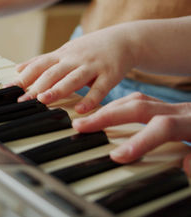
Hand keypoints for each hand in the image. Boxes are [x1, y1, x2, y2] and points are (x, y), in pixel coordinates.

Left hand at [9, 25, 137, 112]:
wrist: (124, 40)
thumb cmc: (89, 49)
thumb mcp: (64, 51)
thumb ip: (41, 61)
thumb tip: (17, 68)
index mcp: (62, 55)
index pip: (39, 65)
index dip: (24, 77)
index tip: (9, 89)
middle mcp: (74, 59)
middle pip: (53, 72)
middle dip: (36, 86)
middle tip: (22, 99)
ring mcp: (92, 66)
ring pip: (73, 78)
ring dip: (57, 89)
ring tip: (43, 100)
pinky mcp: (110, 74)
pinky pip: (100, 88)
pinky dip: (90, 98)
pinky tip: (81, 109)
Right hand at [73, 92, 190, 175]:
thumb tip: (185, 162)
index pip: (163, 128)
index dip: (140, 140)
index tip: (117, 156)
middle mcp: (182, 112)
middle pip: (141, 106)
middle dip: (109, 116)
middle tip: (82, 127)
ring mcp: (175, 109)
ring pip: (138, 101)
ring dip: (110, 109)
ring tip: (87, 120)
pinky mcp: (171, 112)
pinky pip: (140, 103)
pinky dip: (120, 108)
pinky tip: (107, 115)